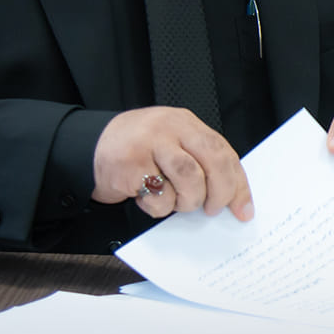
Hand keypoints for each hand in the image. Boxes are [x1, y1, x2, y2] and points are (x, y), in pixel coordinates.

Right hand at [91, 107, 252, 220]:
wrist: (89, 147)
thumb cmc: (138, 150)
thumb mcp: (171, 145)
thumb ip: (198, 161)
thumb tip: (230, 197)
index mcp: (185, 123)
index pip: (223, 151)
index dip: (237, 184)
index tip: (243, 209)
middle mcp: (169, 128)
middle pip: (212, 162)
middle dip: (219, 193)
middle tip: (212, 209)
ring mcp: (148, 145)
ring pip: (189, 180)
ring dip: (187, 201)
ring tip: (175, 202)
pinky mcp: (130, 166)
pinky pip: (159, 196)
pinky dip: (159, 207)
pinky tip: (148, 199)